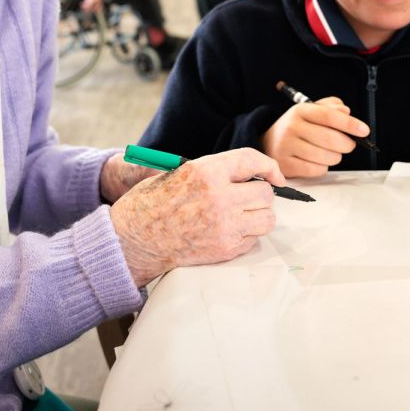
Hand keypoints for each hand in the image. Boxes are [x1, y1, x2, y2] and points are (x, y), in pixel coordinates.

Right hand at [109, 148, 284, 286]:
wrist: (134, 239)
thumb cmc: (152, 203)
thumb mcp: (180, 172)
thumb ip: (215, 171)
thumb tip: (247, 174)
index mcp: (206, 172)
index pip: (252, 161)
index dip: (269, 166)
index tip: (275, 175)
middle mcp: (219, 197)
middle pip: (265, 194)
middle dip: (260, 194)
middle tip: (247, 197)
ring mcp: (224, 226)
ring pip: (266, 218)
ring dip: (258, 216)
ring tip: (241, 215)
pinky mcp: (225, 249)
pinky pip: (253, 239)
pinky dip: (246, 235)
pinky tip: (227, 231)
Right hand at [261, 96, 370, 177]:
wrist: (269, 142)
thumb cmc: (298, 127)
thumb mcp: (311, 111)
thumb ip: (331, 108)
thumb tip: (346, 112)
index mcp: (301, 110)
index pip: (328, 116)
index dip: (349, 124)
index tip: (364, 130)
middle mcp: (292, 127)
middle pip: (330, 138)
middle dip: (346, 144)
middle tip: (348, 145)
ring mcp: (287, 146)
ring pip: (325, 157)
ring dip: (335, 157)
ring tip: (330, 153)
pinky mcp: (286, 164)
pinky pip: (315, 170)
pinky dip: (322, 168)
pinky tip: (318, 161)